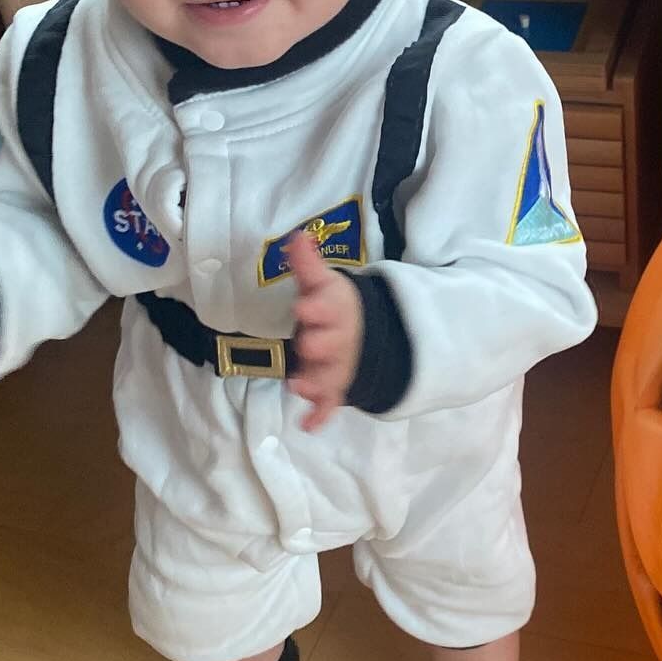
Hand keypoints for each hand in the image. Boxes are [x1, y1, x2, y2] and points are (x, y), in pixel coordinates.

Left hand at [285, 230, 361, 432]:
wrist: (365, 335)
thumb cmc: (332, 307)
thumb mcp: (323, 283)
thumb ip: (307, 263)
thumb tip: (296, 235)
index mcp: (335, 311)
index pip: (328, 307)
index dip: (316, 308)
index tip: (302, 306)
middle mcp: (339, 340)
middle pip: (330, 345)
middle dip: (318, 346)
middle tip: (306, 346)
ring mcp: (339, 367)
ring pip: (330, 377)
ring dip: (316, 382)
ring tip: (298, 386)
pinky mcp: (336, 389)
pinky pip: (330, 404)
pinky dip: (321, 415)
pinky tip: (307, 425)